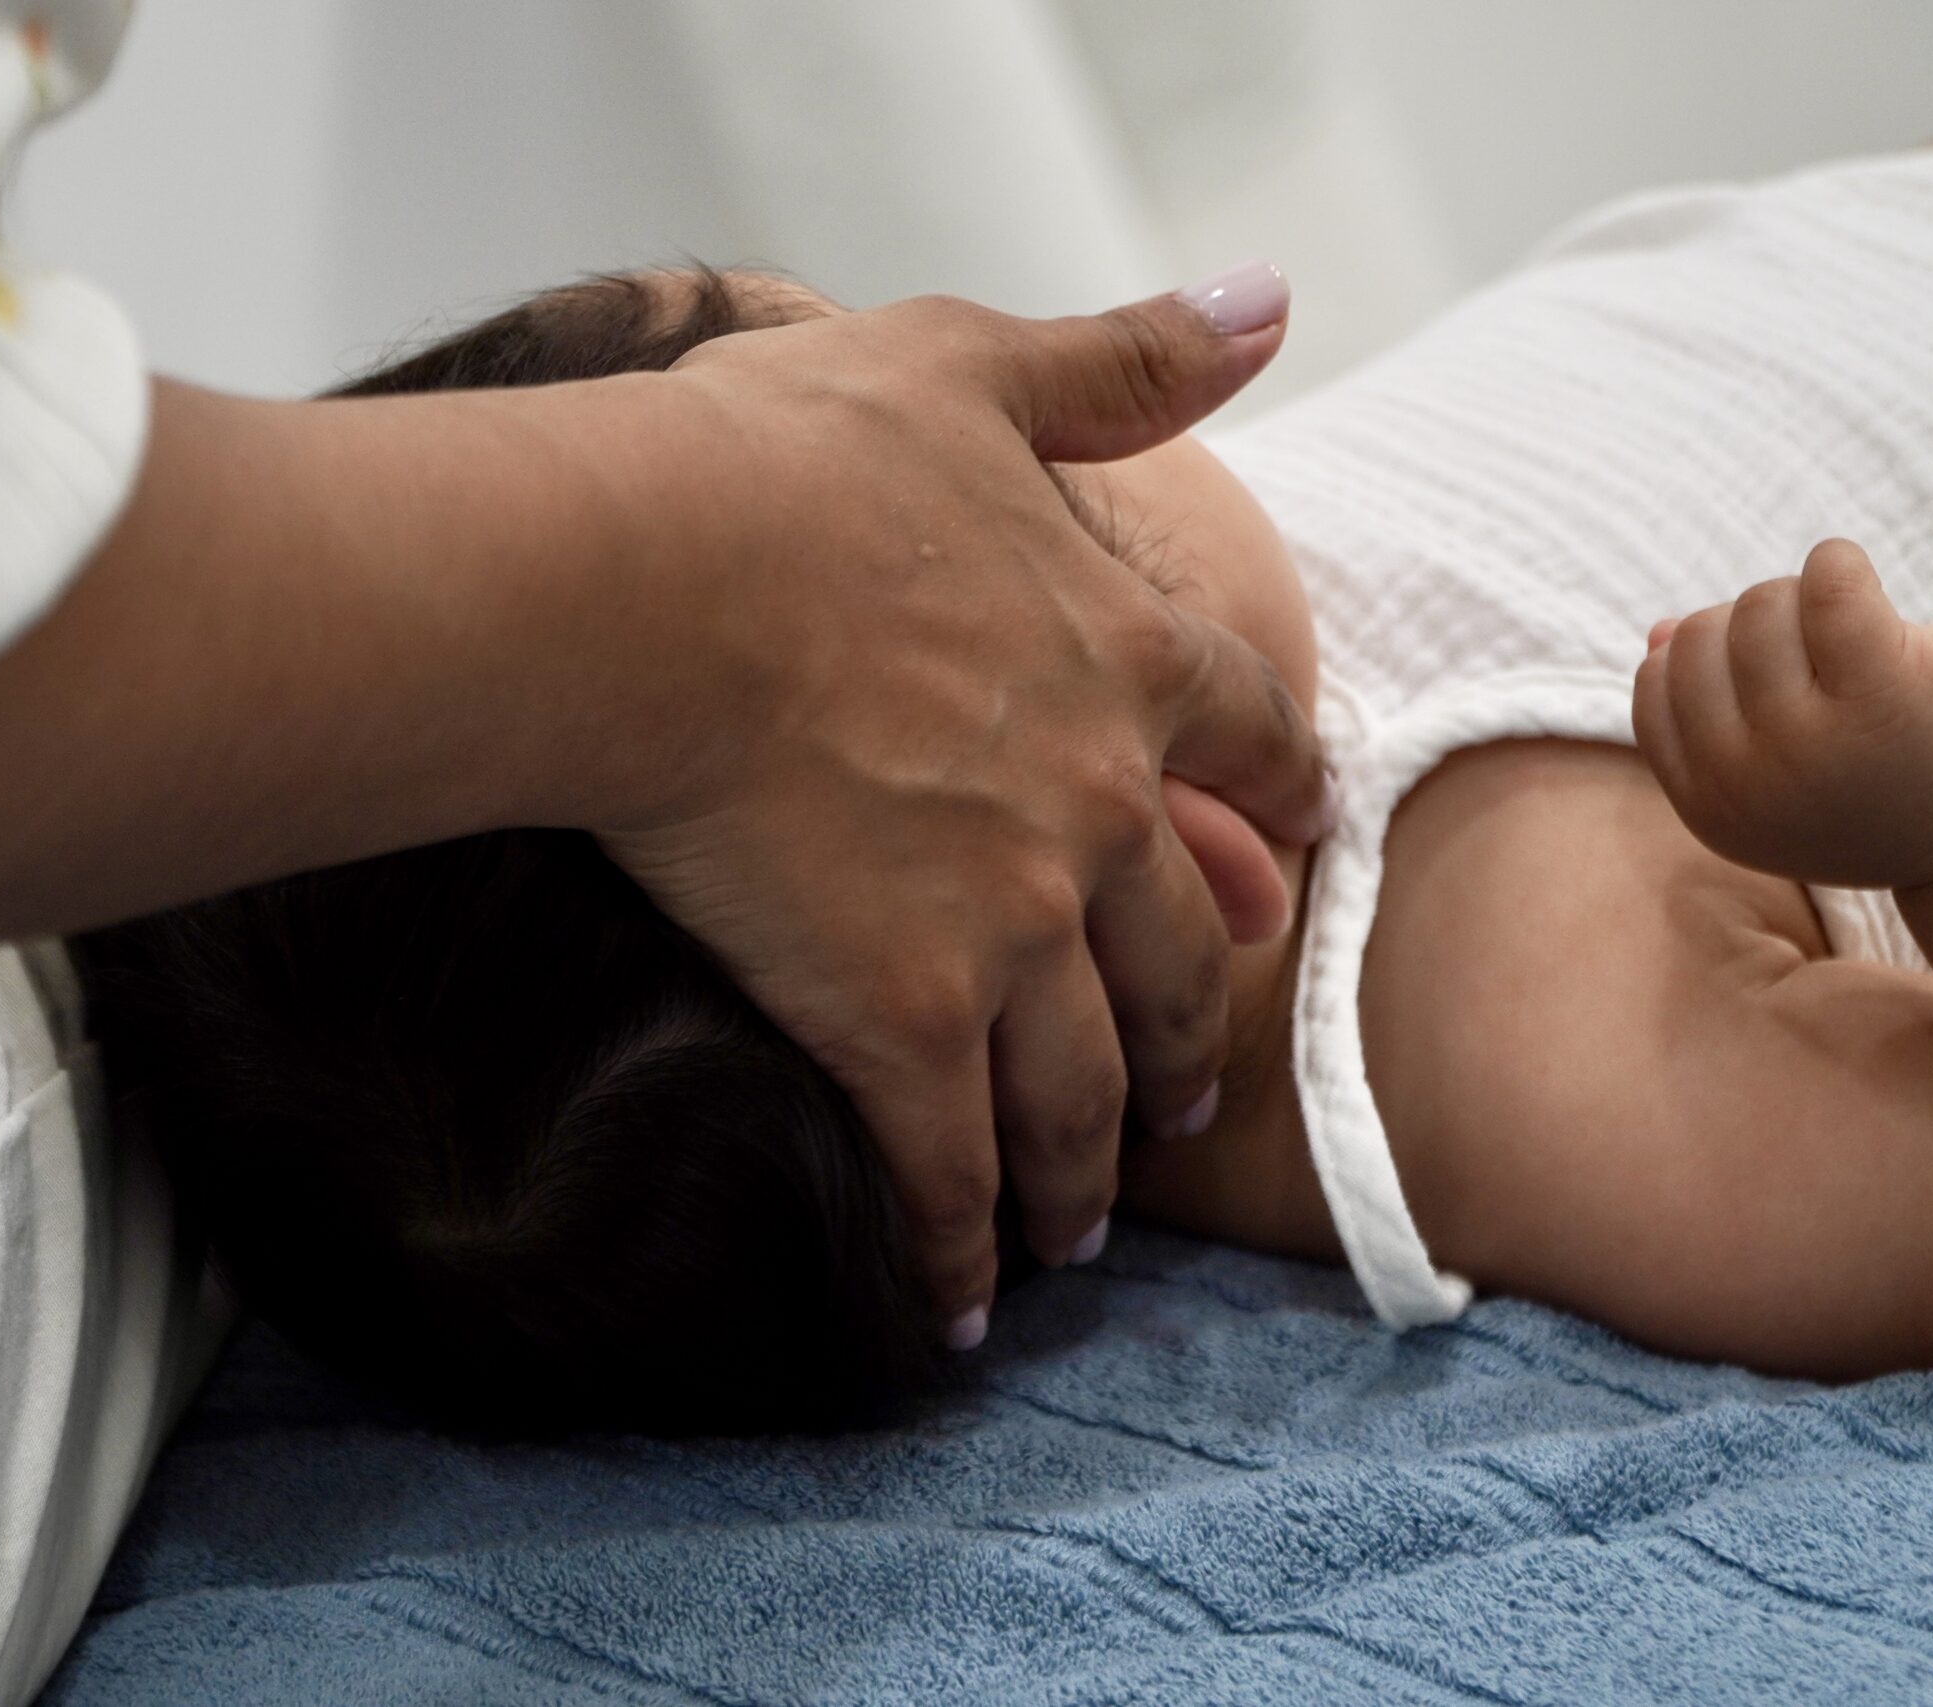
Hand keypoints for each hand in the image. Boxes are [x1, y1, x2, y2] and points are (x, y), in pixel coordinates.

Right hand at [587, 270, 1327, 1342]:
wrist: (646, 584)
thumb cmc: (781, 462)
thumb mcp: (968, 365)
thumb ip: (1121, 355)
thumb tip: (1266, 301)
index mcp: (1125, 659)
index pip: (1254, 745)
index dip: (1281, 804)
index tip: (1286, 860)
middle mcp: (1097, 814)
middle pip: (1186, 960)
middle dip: (1193, 1041)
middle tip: (1190, 1101)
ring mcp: (1009, 931)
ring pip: (1088, 1086)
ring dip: (1092, 1164)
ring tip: (1081, 1224)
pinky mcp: (900, 1021)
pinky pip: (951, 1166)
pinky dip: (961, 1247)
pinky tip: (960, 1308)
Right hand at [1631, 538, 1932, 890]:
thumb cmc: (1870, 782)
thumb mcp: (1771, 770)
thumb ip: (1708, 718)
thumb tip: (1660, 633)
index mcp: (1710, 808)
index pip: (1654, 686)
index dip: (1704, 662)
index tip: (1764, 680)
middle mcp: (1749, 783)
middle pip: (1699, 638)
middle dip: (1749, 628)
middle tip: (1813, 658)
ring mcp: (1813, 742)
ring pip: (1758, 607)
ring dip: (1800, 600)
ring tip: (1846, 637)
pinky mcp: (1885, 692)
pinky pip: (1830, 585)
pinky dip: (1838, 563)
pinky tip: (1856, 579)